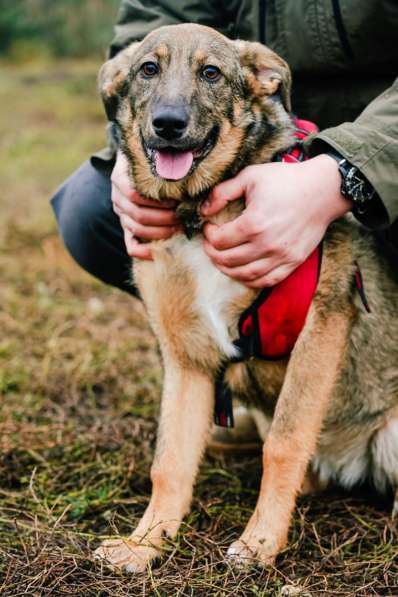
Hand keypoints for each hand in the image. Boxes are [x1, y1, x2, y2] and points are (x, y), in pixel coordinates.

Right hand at [111, 151, 180, 259]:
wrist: (136, 163)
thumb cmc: (150, 159)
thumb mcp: (152, 155)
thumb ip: (162, 162)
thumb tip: (183, 171)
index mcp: (120, 178)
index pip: (135, 195)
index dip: (158, 201)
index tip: (177, 200)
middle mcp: (117, 196)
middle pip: (138, 214)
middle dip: (164, 218)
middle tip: (182, 216)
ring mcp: (121, 212)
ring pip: (135, 228)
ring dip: (160, 231)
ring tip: (179, 227)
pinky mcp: (127, 225)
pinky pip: (130, 243)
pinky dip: (142, 251)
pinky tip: (155, 253)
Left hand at [201, 155, 351, 287]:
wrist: (323, 189)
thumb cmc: (287, 180)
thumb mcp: (251, 177)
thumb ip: (222, 193)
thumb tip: (204, 210)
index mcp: (254, 223)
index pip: (220, 240)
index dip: (209, 235)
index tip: (209, 227)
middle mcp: (267, 244)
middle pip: (228, 260)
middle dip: (213, 253)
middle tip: (210, 245)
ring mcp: (282, 256)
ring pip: (245, 274)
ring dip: (227, 270)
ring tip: (221, 260)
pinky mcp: (293, 262)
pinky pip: (268, 281)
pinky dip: (251, 280)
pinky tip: (242, 272)